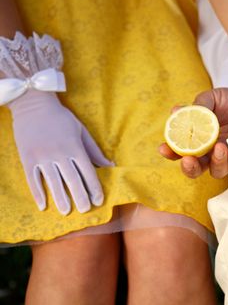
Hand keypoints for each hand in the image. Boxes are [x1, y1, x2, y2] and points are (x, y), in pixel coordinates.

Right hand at [9, 90, 112, 214]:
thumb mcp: (81, 131)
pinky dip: (38, 193)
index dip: (94, 188)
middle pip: (72, 180)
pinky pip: (33, 179)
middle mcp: (59, 153)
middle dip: (80, 197)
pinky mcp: (27, 158)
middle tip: (85, 210)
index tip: (99, 200)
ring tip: (67, 212)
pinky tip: (43, 205)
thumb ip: (94, 150)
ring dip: (61, 199)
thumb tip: (110, 165)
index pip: (88, 172)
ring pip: (53, 182)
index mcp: (75, 147)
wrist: (34, 105)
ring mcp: (42, 156)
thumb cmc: (61, 118)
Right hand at [158, 88, 227, 178]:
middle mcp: (209, 152)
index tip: (164, 148)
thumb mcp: (213, 98)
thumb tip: (177, 112)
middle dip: (189, 168)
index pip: (178, 151)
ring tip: (220, 146)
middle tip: (189, 159)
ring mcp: (227, 158)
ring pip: (217, 171)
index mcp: (197, 139)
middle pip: (195, 170)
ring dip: (216, 161)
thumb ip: (198, 105)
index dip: (169, 152)